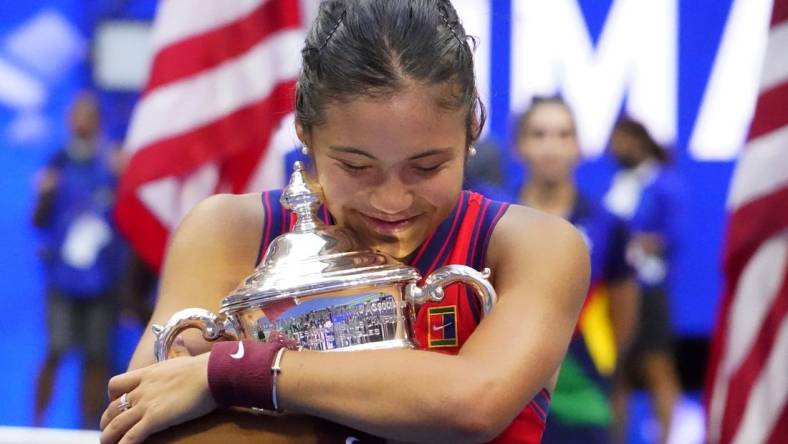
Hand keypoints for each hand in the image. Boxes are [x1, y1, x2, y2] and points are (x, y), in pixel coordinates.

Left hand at [100, 353, 215, 443]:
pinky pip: (131, 436)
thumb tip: (182, 368)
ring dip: (108, 437)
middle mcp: (142, 389)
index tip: (118, 405)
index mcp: (147, 374)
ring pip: (116, 424)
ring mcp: (146, 404)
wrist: (212, 373)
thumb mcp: (181, 364)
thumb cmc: (205, 369)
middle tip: (109, 431)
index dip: (112, 397)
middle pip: (113, 407)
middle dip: (107, 422)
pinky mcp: (155, 418)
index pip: (116, 384)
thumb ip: (173, 371)